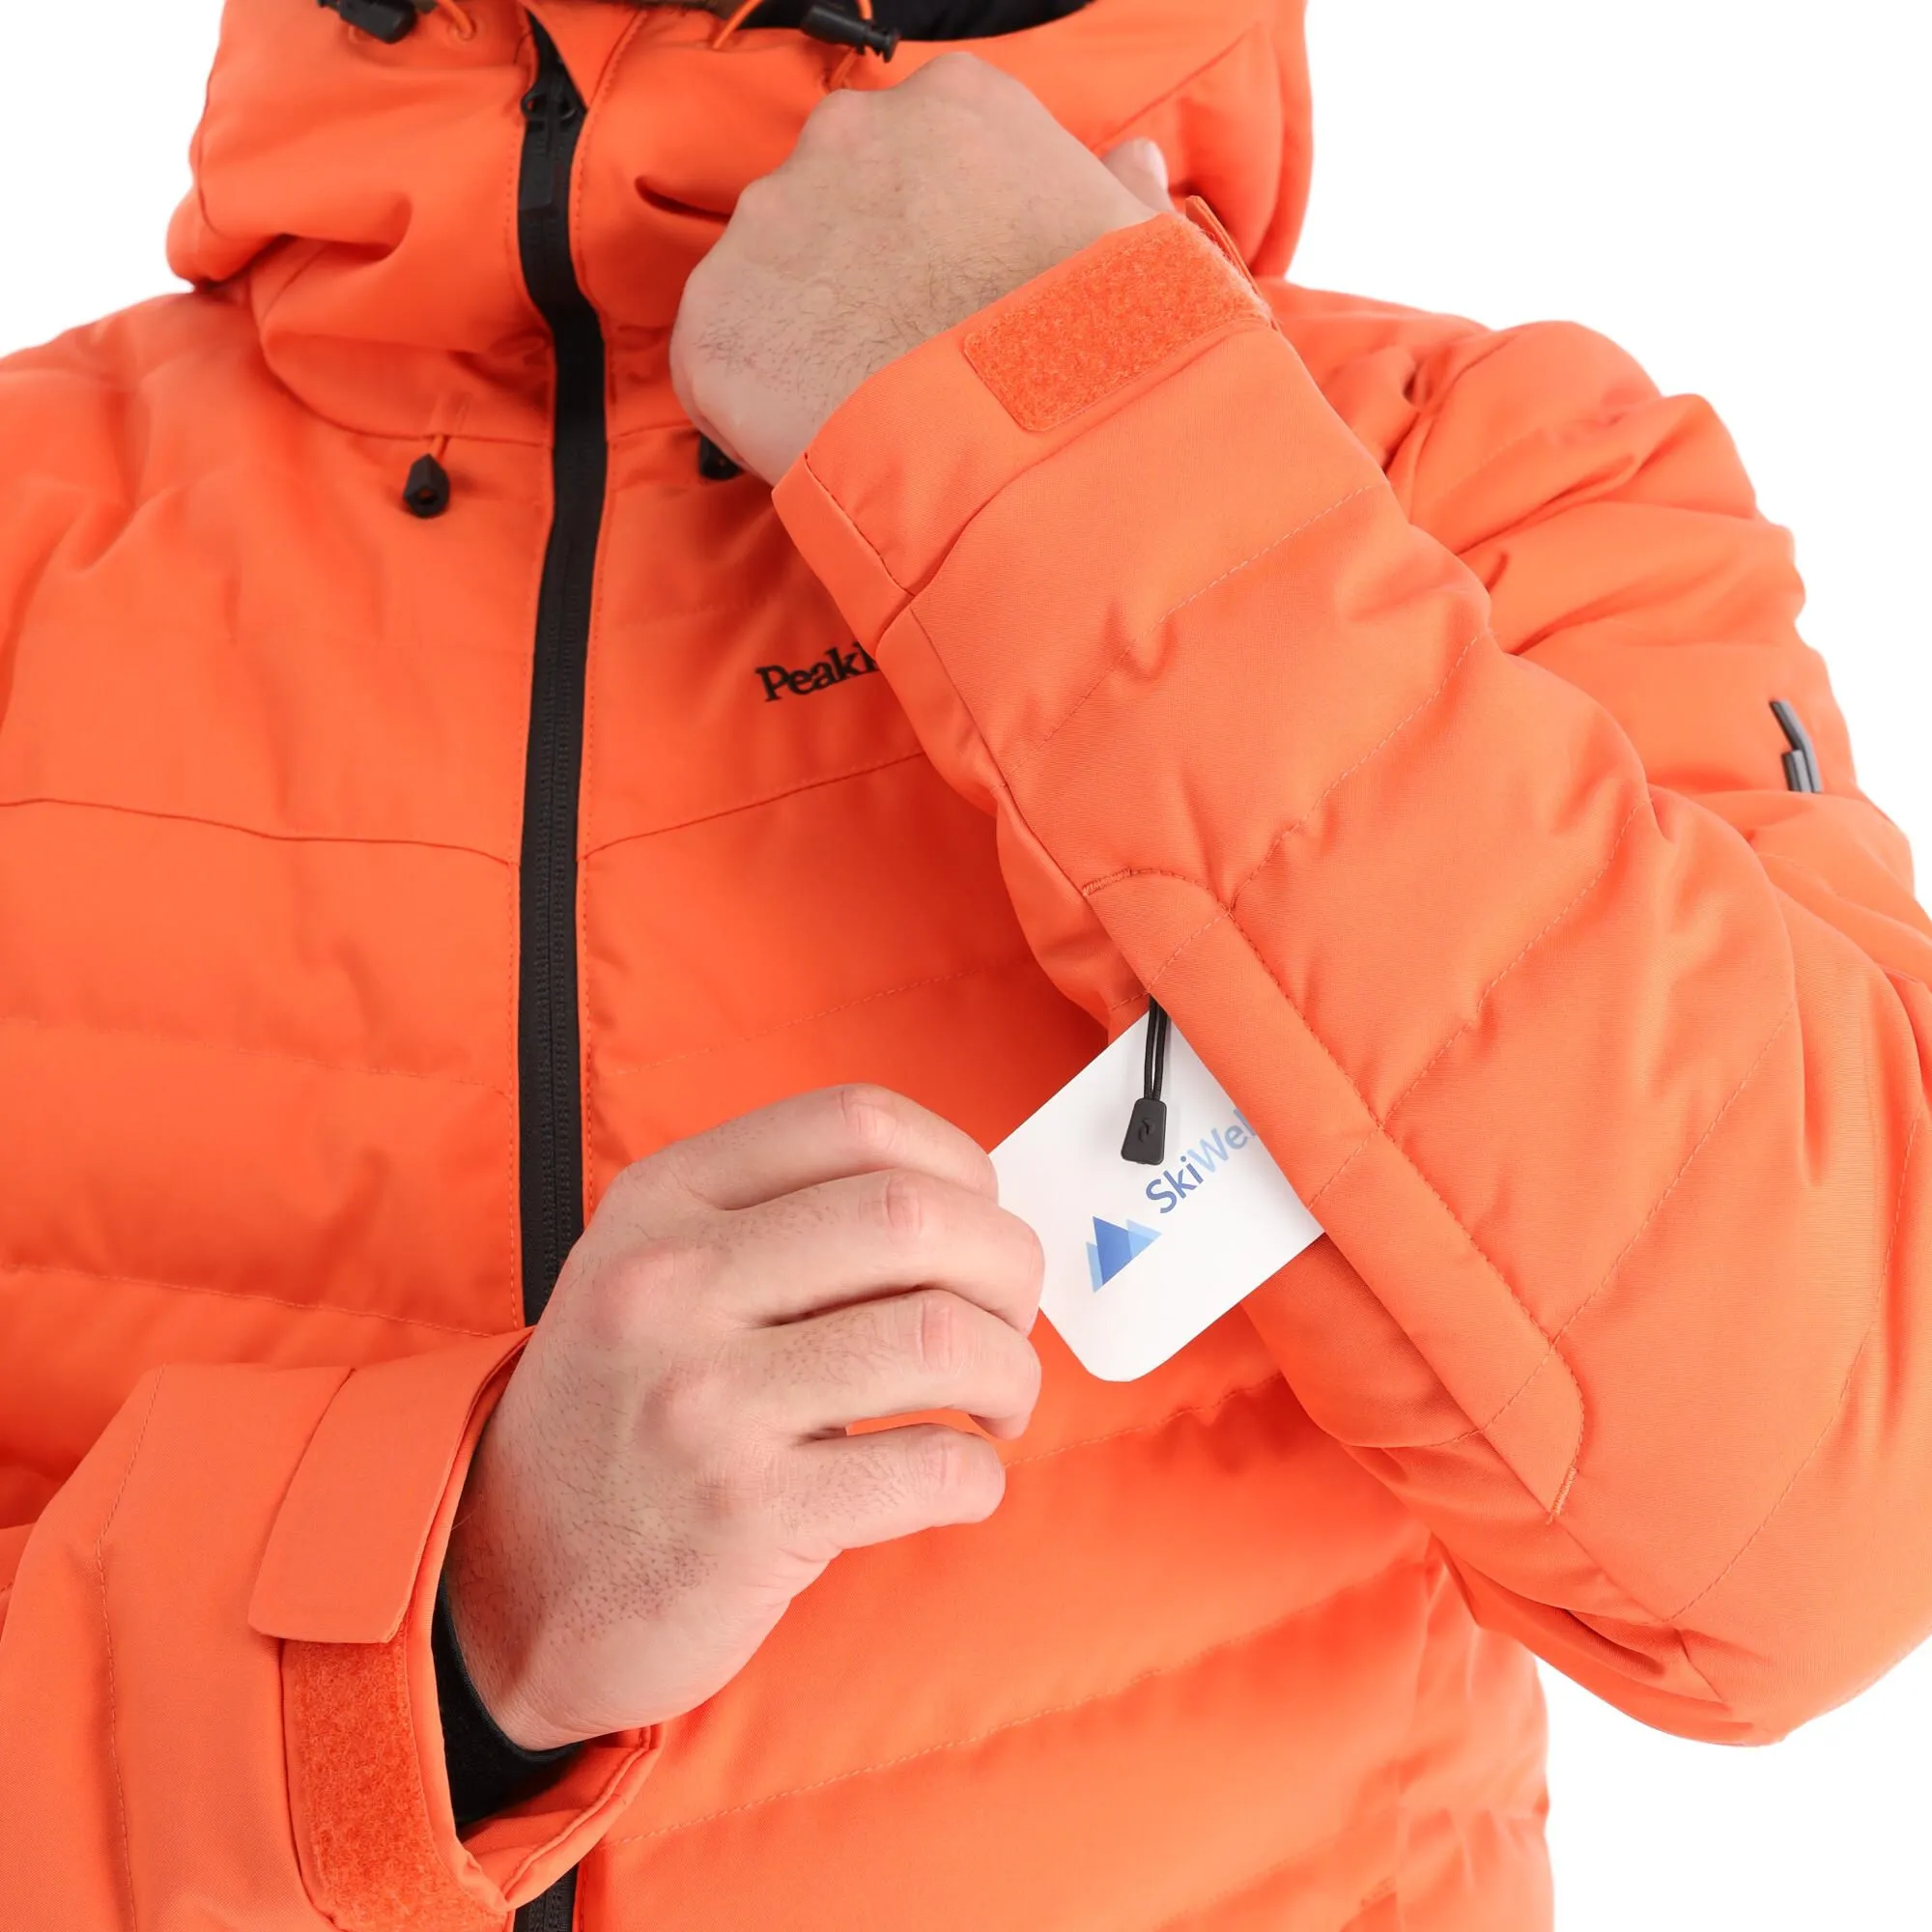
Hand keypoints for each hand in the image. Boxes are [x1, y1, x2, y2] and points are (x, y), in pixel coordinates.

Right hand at [442, 1086, 1045, 1748]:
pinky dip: (979, 1476)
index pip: (858, 1121)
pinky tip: (955, 1479)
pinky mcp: (745, 1518)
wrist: (509, 1588)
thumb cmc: (625, 1418)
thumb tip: (976, 1211)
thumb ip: (784, 1223)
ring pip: (943, 1338)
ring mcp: (704, 1403)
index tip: (978, 1221)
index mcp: (661, 1203)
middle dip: (1010, 1267)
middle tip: (1009, 1320)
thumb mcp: (657, 1276)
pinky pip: (933, 1469)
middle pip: (916, 1217)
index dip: (960, 1163)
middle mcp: (672, 1285)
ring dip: (1011, 1374)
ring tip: (996, 1405)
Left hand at [670, 53, 1170, 483]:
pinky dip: (751, 408)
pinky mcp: (717, 317)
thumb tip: (1133, 166)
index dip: (933, 240)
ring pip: (771, 281)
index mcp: (957, 105)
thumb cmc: (1106, 353)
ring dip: (805, 336)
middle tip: (906, 362)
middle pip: (833, 206)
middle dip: (859, 279)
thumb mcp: (1145, 252)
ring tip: (866, 412)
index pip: (918, 158)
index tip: (952, 300)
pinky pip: (716, 364)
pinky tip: (817, 442)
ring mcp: (772, 221)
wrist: (1038, 449)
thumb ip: (1115, 195)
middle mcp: (851, 135)